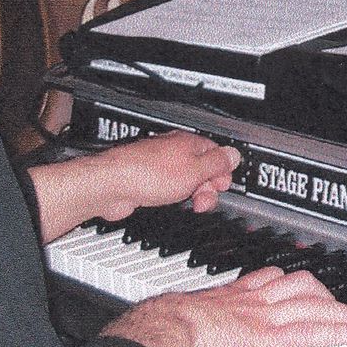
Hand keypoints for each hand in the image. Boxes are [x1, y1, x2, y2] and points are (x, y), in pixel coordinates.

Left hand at [90, 131, 241, 218]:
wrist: (112, 185)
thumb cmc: (148, 174)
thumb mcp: (194, 171)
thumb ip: (216, 163)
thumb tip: (233, 154)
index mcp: (188, 143)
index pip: (216, 153)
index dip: (222, 172)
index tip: (222, 186)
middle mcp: (173, 150)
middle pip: (202, 168)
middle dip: (208, 187)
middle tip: (203, 199)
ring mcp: (159, 165)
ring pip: (185, 179)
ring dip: (192, 194)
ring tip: (189, 203)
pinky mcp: (147, 179)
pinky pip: (169, 187)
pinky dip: (174, 196)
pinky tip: (170, 202)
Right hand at [101, 266, 346, 346]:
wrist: (163, 333)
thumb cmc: (162, 330)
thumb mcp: (181, 316)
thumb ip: (193, 321)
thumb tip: (185, 333)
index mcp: (231, 293)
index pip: (269, 279)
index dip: (289, 282)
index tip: (301, 284)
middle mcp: (252, 298)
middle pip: (299, 284)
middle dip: (324, 292)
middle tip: (339, 302)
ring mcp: (265, 315)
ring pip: (316, 305)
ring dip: (345, 312)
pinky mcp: (270, 337)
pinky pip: (314, 330)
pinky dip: (341, 329)